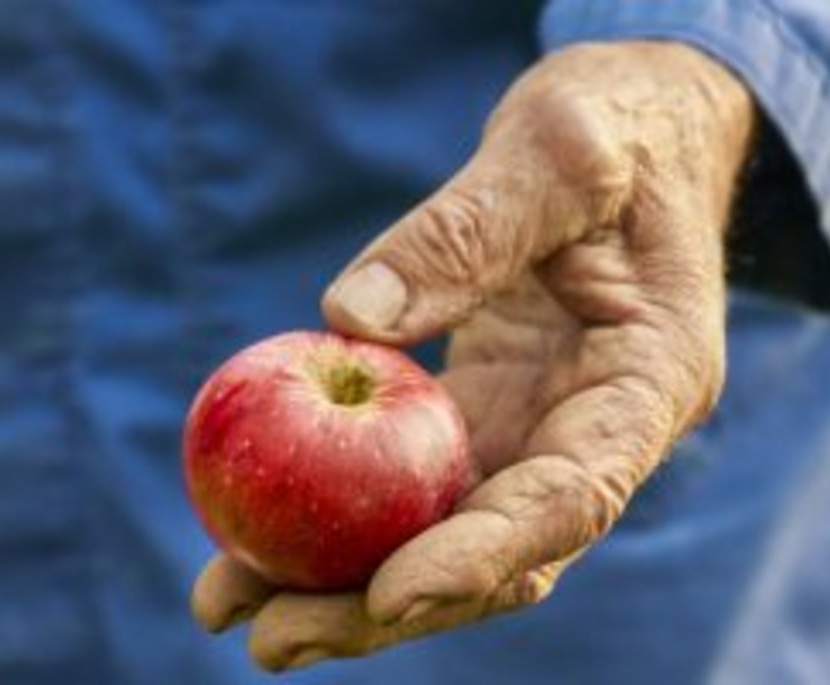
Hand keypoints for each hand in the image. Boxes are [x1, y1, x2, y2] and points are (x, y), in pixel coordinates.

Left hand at [191, 41, 754, 670]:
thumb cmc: (616, 131)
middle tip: (270, 640)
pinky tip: (256, 529)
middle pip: (494, 553)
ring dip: (343, 581)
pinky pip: (411, 478)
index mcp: (646, 384)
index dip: (480, 557)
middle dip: (385, 608)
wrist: (624, 140)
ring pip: (442, 532)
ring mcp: (532, 429)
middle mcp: (590, 431)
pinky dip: (341, 511)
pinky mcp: (481, 413)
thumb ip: (469, 229)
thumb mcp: (558, 152)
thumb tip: (345, 322)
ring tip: (231, 607)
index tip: (383, 596)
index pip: (570, 498)